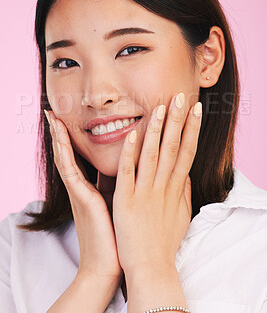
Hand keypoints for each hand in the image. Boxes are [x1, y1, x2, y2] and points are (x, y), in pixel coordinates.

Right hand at [44, 110, 121, 283]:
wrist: (109, 265)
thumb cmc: (116, 234)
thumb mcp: (115, 203)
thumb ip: (117, 184)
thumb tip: (129, 167)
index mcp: (89, 188)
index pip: (78, 156)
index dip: (72, 137)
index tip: (67, 119)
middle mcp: (81, 188)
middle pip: (67, 153)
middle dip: (60, 132)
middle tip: (52, 111)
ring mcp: (79, 193)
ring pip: (65, 158)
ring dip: (59, 137)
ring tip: (52, 118)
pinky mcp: (82, 200)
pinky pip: (72, 172)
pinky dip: (67, 153)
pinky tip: (63, 137)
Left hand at [112, 93, 201, 274]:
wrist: (151, 269)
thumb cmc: (165, 242)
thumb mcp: (181, 215)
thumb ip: (182, 192)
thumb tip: (184, 173)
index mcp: (175, 188)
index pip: (186, 152)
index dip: (191, 129)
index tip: (196, 109)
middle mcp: (163, 186)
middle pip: (173, 147)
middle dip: (178, 120)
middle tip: (182, 96)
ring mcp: (145, 193)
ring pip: (152, 155)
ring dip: (157, 129)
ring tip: (161, 106)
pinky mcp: (126, 201)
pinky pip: (128, 173)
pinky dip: (130, 153)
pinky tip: (133, 133)